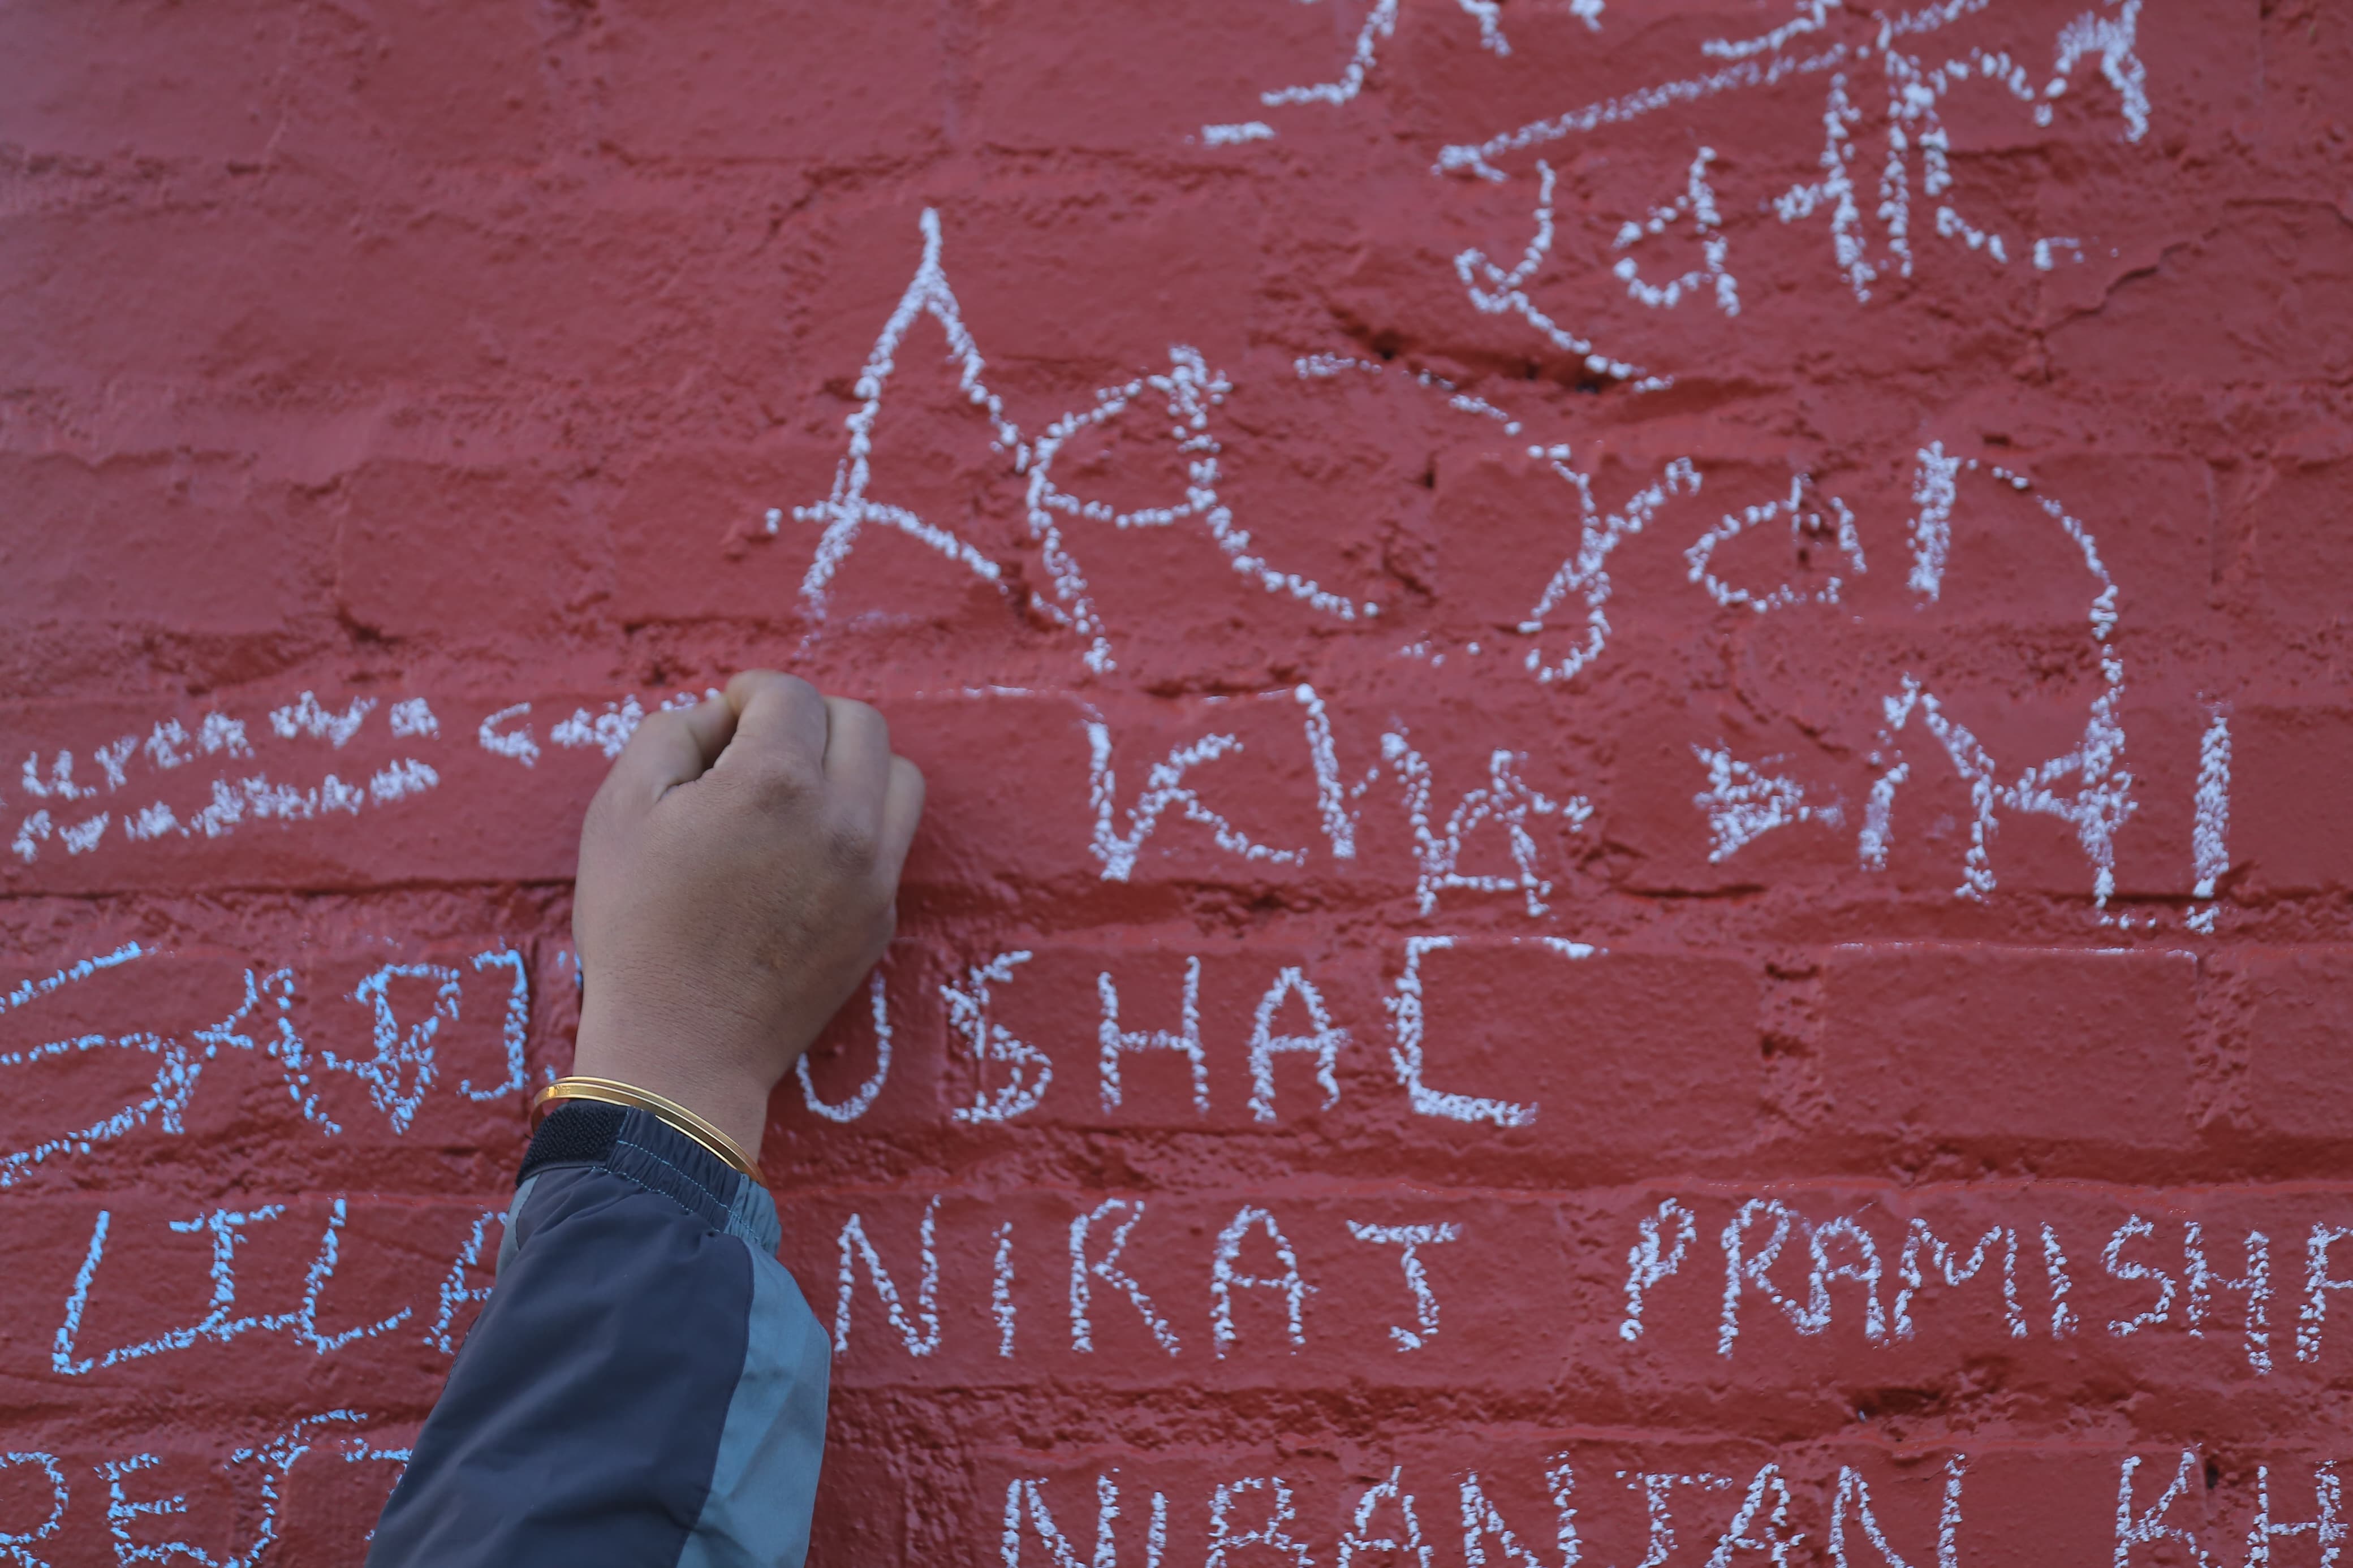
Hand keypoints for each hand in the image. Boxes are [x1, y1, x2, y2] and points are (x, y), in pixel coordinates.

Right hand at [568, 671, 924, 1159]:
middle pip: (859, 721)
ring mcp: (872, 871)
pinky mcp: (882, 915)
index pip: (789, 694)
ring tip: (799, 791)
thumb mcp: (619, 810)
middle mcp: (842, 818)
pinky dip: (862, 822)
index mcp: (775, 782)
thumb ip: (671, 733)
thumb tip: (720, 717)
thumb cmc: (637, 929)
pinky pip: (895, 838)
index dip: (748, 694)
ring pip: (898, 774)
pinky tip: (809, 847)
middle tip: (759, 749)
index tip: (725, 719)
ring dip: (852, 765)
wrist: (682, 1048)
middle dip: (808, 719)